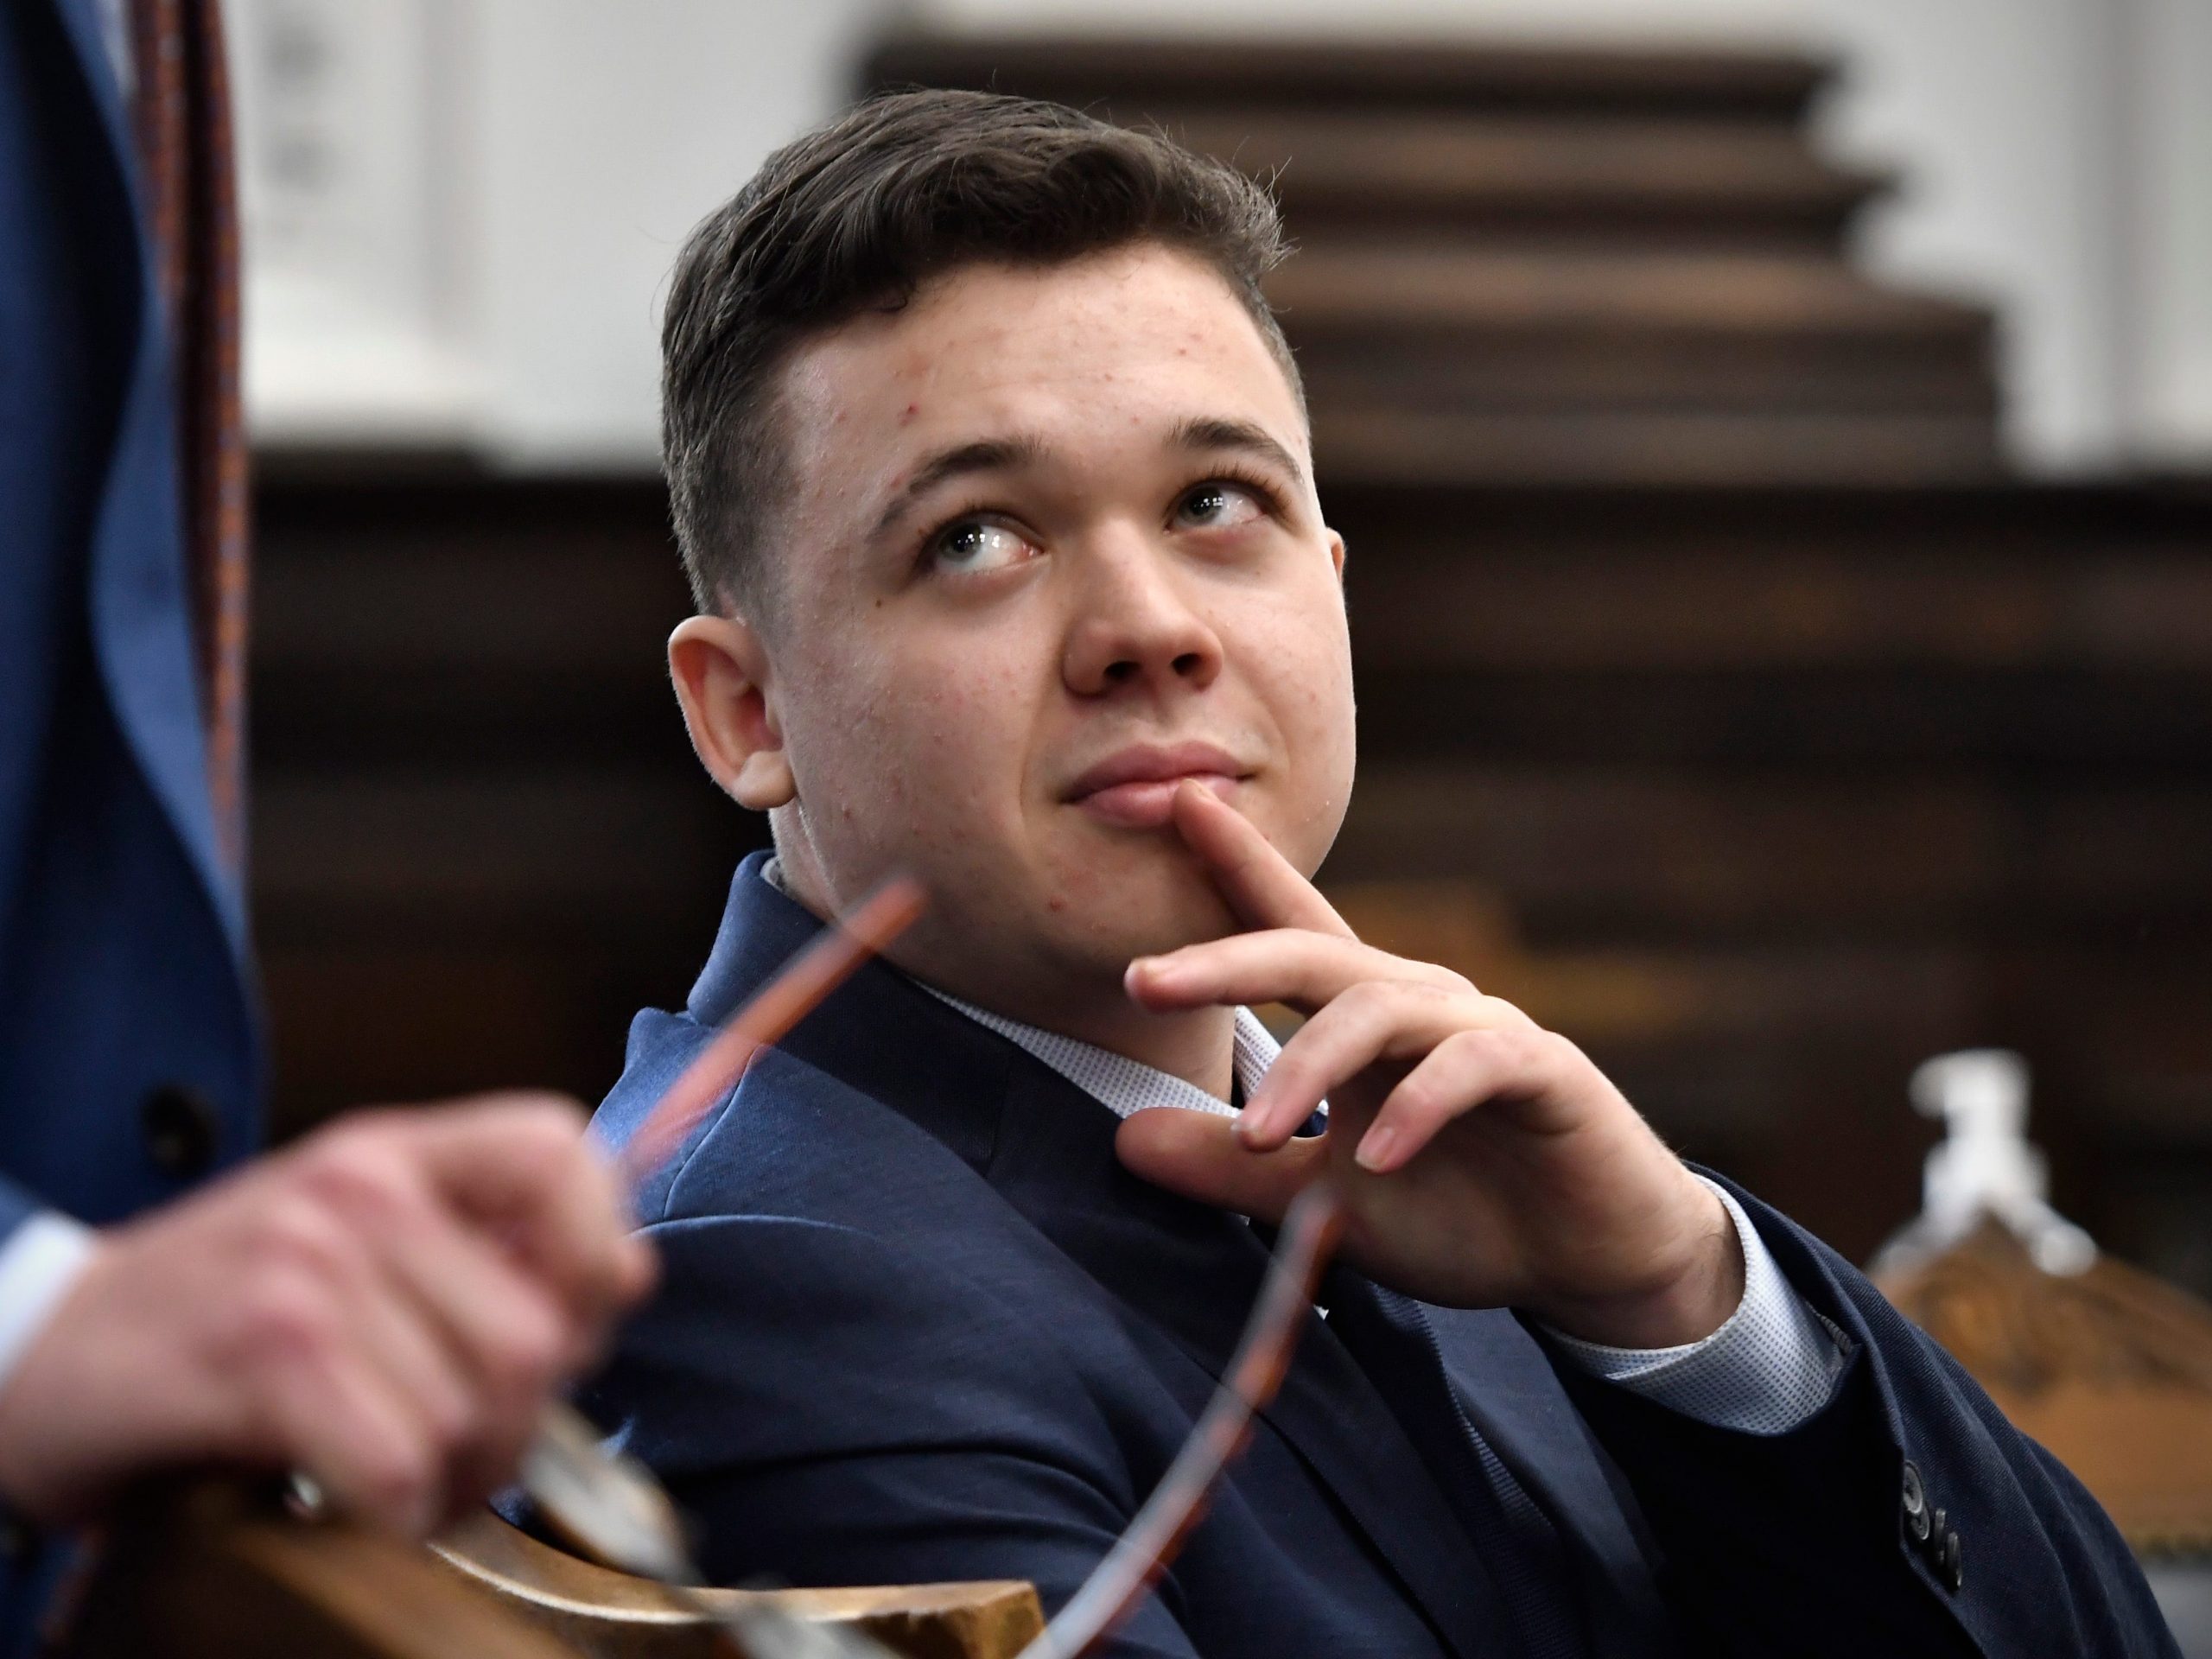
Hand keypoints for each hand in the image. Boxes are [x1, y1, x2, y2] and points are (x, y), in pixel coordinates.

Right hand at [0, 1094, 654, 1530]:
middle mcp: (358, 1186)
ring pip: (479, 1409)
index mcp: (394, 1150)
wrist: (47, 1355)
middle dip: (522, 1420)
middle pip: (540, 1327)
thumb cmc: (217, 1313)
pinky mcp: (261, 1349)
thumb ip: (486, 1248)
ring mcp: (309, 1262)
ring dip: (454, 1476)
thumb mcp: (356, 1244)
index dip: (595, 1249)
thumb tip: (628, 1276)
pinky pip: (399, 1460)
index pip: (558, 1146)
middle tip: (461, 1443)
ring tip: (395, 1471)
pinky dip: (395, 1509)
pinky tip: (355, 1498)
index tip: (573, 1321)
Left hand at [1115, 783, 1740, 1349]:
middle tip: (1142, 981)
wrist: (1590, 1264)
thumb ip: (1229, 1168)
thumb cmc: (1462, 1215)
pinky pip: (1472, 1065)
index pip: (1289, 928)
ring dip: (1311, 1070)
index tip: (1175, 803)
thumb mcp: (1322, 1202)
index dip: (1234, 865)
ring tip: (1256, 1137)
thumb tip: (1121, 1137)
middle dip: (1225, 958)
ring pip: (1378, 1009)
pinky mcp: (1543, 1071)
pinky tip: (1376, 1160)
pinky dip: (1419, 1108)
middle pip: (1311, 952)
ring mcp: (1481, 1030)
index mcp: (1363, 1019)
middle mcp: (1416, 1003)